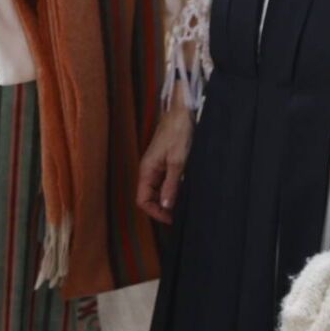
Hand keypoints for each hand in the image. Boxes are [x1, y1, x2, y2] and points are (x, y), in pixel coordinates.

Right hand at [136, 89, 194, 223]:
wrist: (183, 111)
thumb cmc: (178, 132)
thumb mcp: (177, 162)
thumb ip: (171, 185)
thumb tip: (166, 206)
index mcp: (146, 171)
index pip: (142, 200)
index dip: (155, 212)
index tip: (172, 219)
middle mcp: (149, 170)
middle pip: (150, 197)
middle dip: (163, 208)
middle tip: (181, 214)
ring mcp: (158, 166)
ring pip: (159, 190)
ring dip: (170, 198)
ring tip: (186, 203)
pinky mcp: (167, 161)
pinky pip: (167, 181)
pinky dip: (175, 188)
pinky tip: (187, 190)